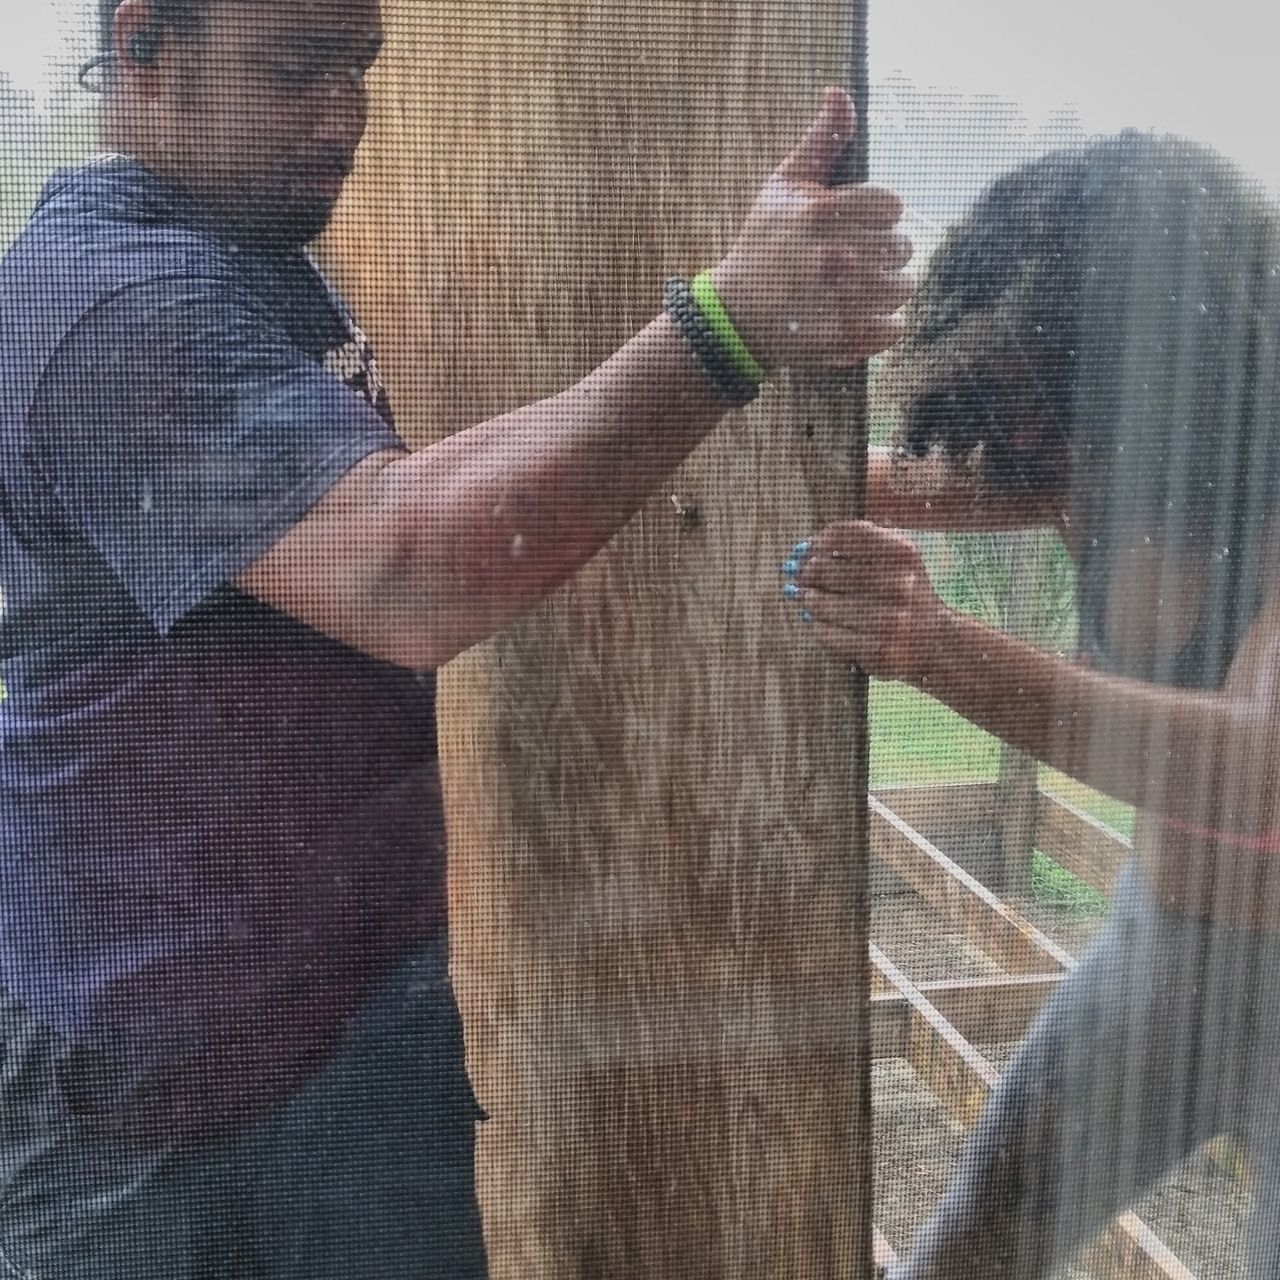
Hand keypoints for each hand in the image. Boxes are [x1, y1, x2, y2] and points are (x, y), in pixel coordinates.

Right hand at [712, 88, 913, 371]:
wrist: (734, 316)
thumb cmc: (763, 244)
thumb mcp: (783, 186)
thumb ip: (821, 140)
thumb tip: (839, 90)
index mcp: (820, 212)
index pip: (892, 206)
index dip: (876, 218)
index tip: (851, 229)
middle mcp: (831, 255)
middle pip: (902, 246)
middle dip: (883, 254)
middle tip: (852, 263)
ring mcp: (838, 300)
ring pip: (904, 287)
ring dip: (886, 290)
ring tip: (856, 292)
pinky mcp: (843, 339)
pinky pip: (894, 327)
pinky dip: (884, 326)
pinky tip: (859, 318)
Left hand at [785, 522, 948, 682]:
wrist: (937, 641)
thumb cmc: (904, 594)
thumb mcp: (895, 559)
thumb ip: (855, 546)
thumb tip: (801, 552)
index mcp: (902, 553)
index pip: (843, 535)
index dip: (816, 542)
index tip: (806, 550)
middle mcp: (898, 584)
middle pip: (824, 568)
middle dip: (805, 573)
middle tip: (798, 577)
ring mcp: (889, 619)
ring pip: (820, 603)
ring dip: (808, 600)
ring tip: (808, 599)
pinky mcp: (877, 650)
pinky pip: (827, 634)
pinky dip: (817, 626)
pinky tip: (817, 622)